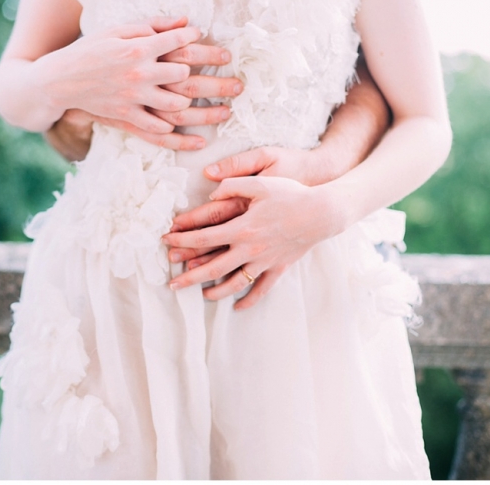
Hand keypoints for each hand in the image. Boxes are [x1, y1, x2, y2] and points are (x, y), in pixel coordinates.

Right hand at [34, 18, 201, 134]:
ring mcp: (133, 98)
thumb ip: (152, 26)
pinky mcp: (126, 115)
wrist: (61, 79)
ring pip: (175, 104)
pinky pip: (156, 128)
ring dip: (191, 103)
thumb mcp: (117, 30)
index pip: (176, 42)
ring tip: (202, 102)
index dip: (193, 37)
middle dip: (203, 74)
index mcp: (137, 49)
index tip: (200, 36)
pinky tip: (180, 127)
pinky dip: (170, 129)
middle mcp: (138, 74)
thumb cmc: (90, 50)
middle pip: (183, 74)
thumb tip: (184, 21)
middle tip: (217, 75)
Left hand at [162, 176, 342, 309]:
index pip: (203, 238)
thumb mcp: (260, 182)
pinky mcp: (278, 268)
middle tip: (171, 283)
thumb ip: (232, 184)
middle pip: (212, 268)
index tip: (167, 241)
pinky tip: (237, 307)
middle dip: (188, 277)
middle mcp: (249, 249)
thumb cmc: (291, 194)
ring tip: (201, 295)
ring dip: (214, 292)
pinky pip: (261, 290)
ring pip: (234, 284)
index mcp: (241, 228)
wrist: (322, 212)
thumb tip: (211, 192)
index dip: (182, 240)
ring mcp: (264, 262)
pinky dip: (248, 300)